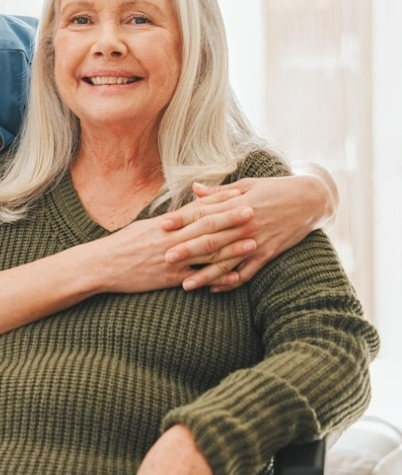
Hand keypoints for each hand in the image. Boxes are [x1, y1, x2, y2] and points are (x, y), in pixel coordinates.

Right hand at [99, 189, 255, 293]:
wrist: (103, 265)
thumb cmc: (122, 244)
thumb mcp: (144, 227)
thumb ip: (169, 221)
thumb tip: (185, 212)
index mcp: (166, 224)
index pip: (197, 210)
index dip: (220, 203)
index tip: (240, 195)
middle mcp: (171, 239)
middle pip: (206, 228)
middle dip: (232, 220)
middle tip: (255, 212)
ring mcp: (172, 259)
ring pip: (206, 252)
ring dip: (232, 248)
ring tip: (253, 243)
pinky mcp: (170, 279)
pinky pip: (197, 278)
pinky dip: (216, 278)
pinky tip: (234, 276)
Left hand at [165, 174, 332, 291]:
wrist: (311, 200)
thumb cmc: (274, 189)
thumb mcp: (247, 185)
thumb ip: (219, 192)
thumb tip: (194, 189)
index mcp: (237, 205)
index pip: (204, 213)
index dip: (182, 219)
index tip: (163, 225)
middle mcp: (245, 225)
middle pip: (212, 239)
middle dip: (187, 249)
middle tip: (165, 257)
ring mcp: (257, 242)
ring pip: (227, 261)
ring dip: (205, 274)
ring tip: (185, 284)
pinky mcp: (268, 254)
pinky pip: (247, 272)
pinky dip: (231, 282)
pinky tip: (214, 289)